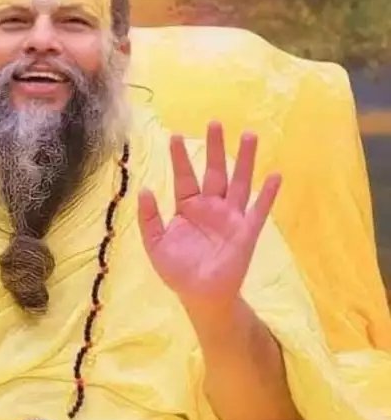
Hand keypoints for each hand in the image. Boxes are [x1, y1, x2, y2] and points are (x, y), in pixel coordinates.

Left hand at [138, 122, 280, 315]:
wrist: (200, 296)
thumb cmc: (178, 270)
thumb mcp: (156, 244)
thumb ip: (149, 218)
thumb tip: (145, 189)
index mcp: (188, 207)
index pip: (184, 176)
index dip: (180, 158)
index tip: (176, 136)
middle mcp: (211, 206)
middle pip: (214, 171)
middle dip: (215, 148)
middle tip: (214, 123)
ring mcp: (231, 217)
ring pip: (238, 182)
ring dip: (244, 160)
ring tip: (249, 135)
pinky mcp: (246, 232)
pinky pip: (258, 210)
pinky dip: (267, 194)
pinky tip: (274, 175)